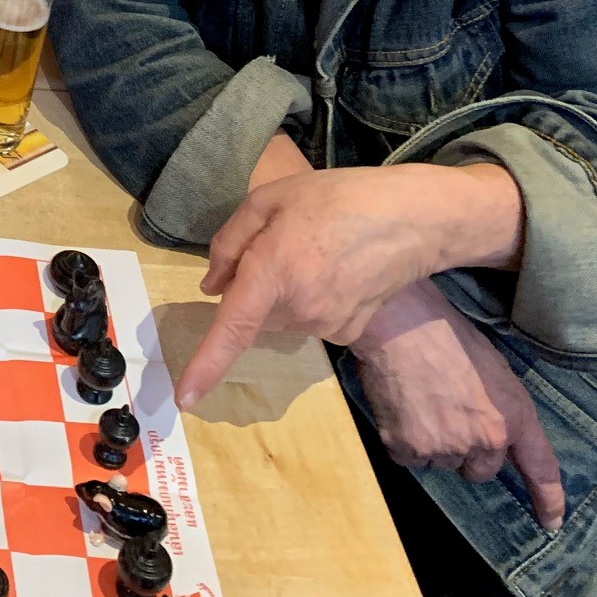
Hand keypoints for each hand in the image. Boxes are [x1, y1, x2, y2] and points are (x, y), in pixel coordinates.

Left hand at [175, 162, 521, 407]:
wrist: (411, 218)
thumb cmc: (336, 197)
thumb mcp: (268, 199)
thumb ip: (229, 244)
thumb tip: (211, 287)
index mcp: (273, 272)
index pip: (233, 328)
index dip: (206, 365)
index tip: (185, 398)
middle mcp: (299, 309)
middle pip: (253, 313)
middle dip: (253, 288)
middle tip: (280, 243)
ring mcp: (326, 326)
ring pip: (280, 319)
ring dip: (282, 294)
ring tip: (314, 251)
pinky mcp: (348, 334)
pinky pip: (309, 322)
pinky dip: (310, 301)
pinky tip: (334, 270)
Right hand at [352, 280, 565, 529]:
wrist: (400, 324)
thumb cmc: (447, 336)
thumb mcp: (494, 370)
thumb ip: (502, 411)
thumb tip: (493, 439)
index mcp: (513, 416)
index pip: (540, 468)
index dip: (548, 500)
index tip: (551, 522)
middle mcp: (484, 440)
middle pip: (480, 470)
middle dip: (466, 450)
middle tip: (447, 412)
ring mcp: (445, 446)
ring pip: (441, 462)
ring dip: (432, 442)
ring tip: (420, 401)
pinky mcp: (408, 448)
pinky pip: (409, 459)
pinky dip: (403, 440)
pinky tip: (401, 407)